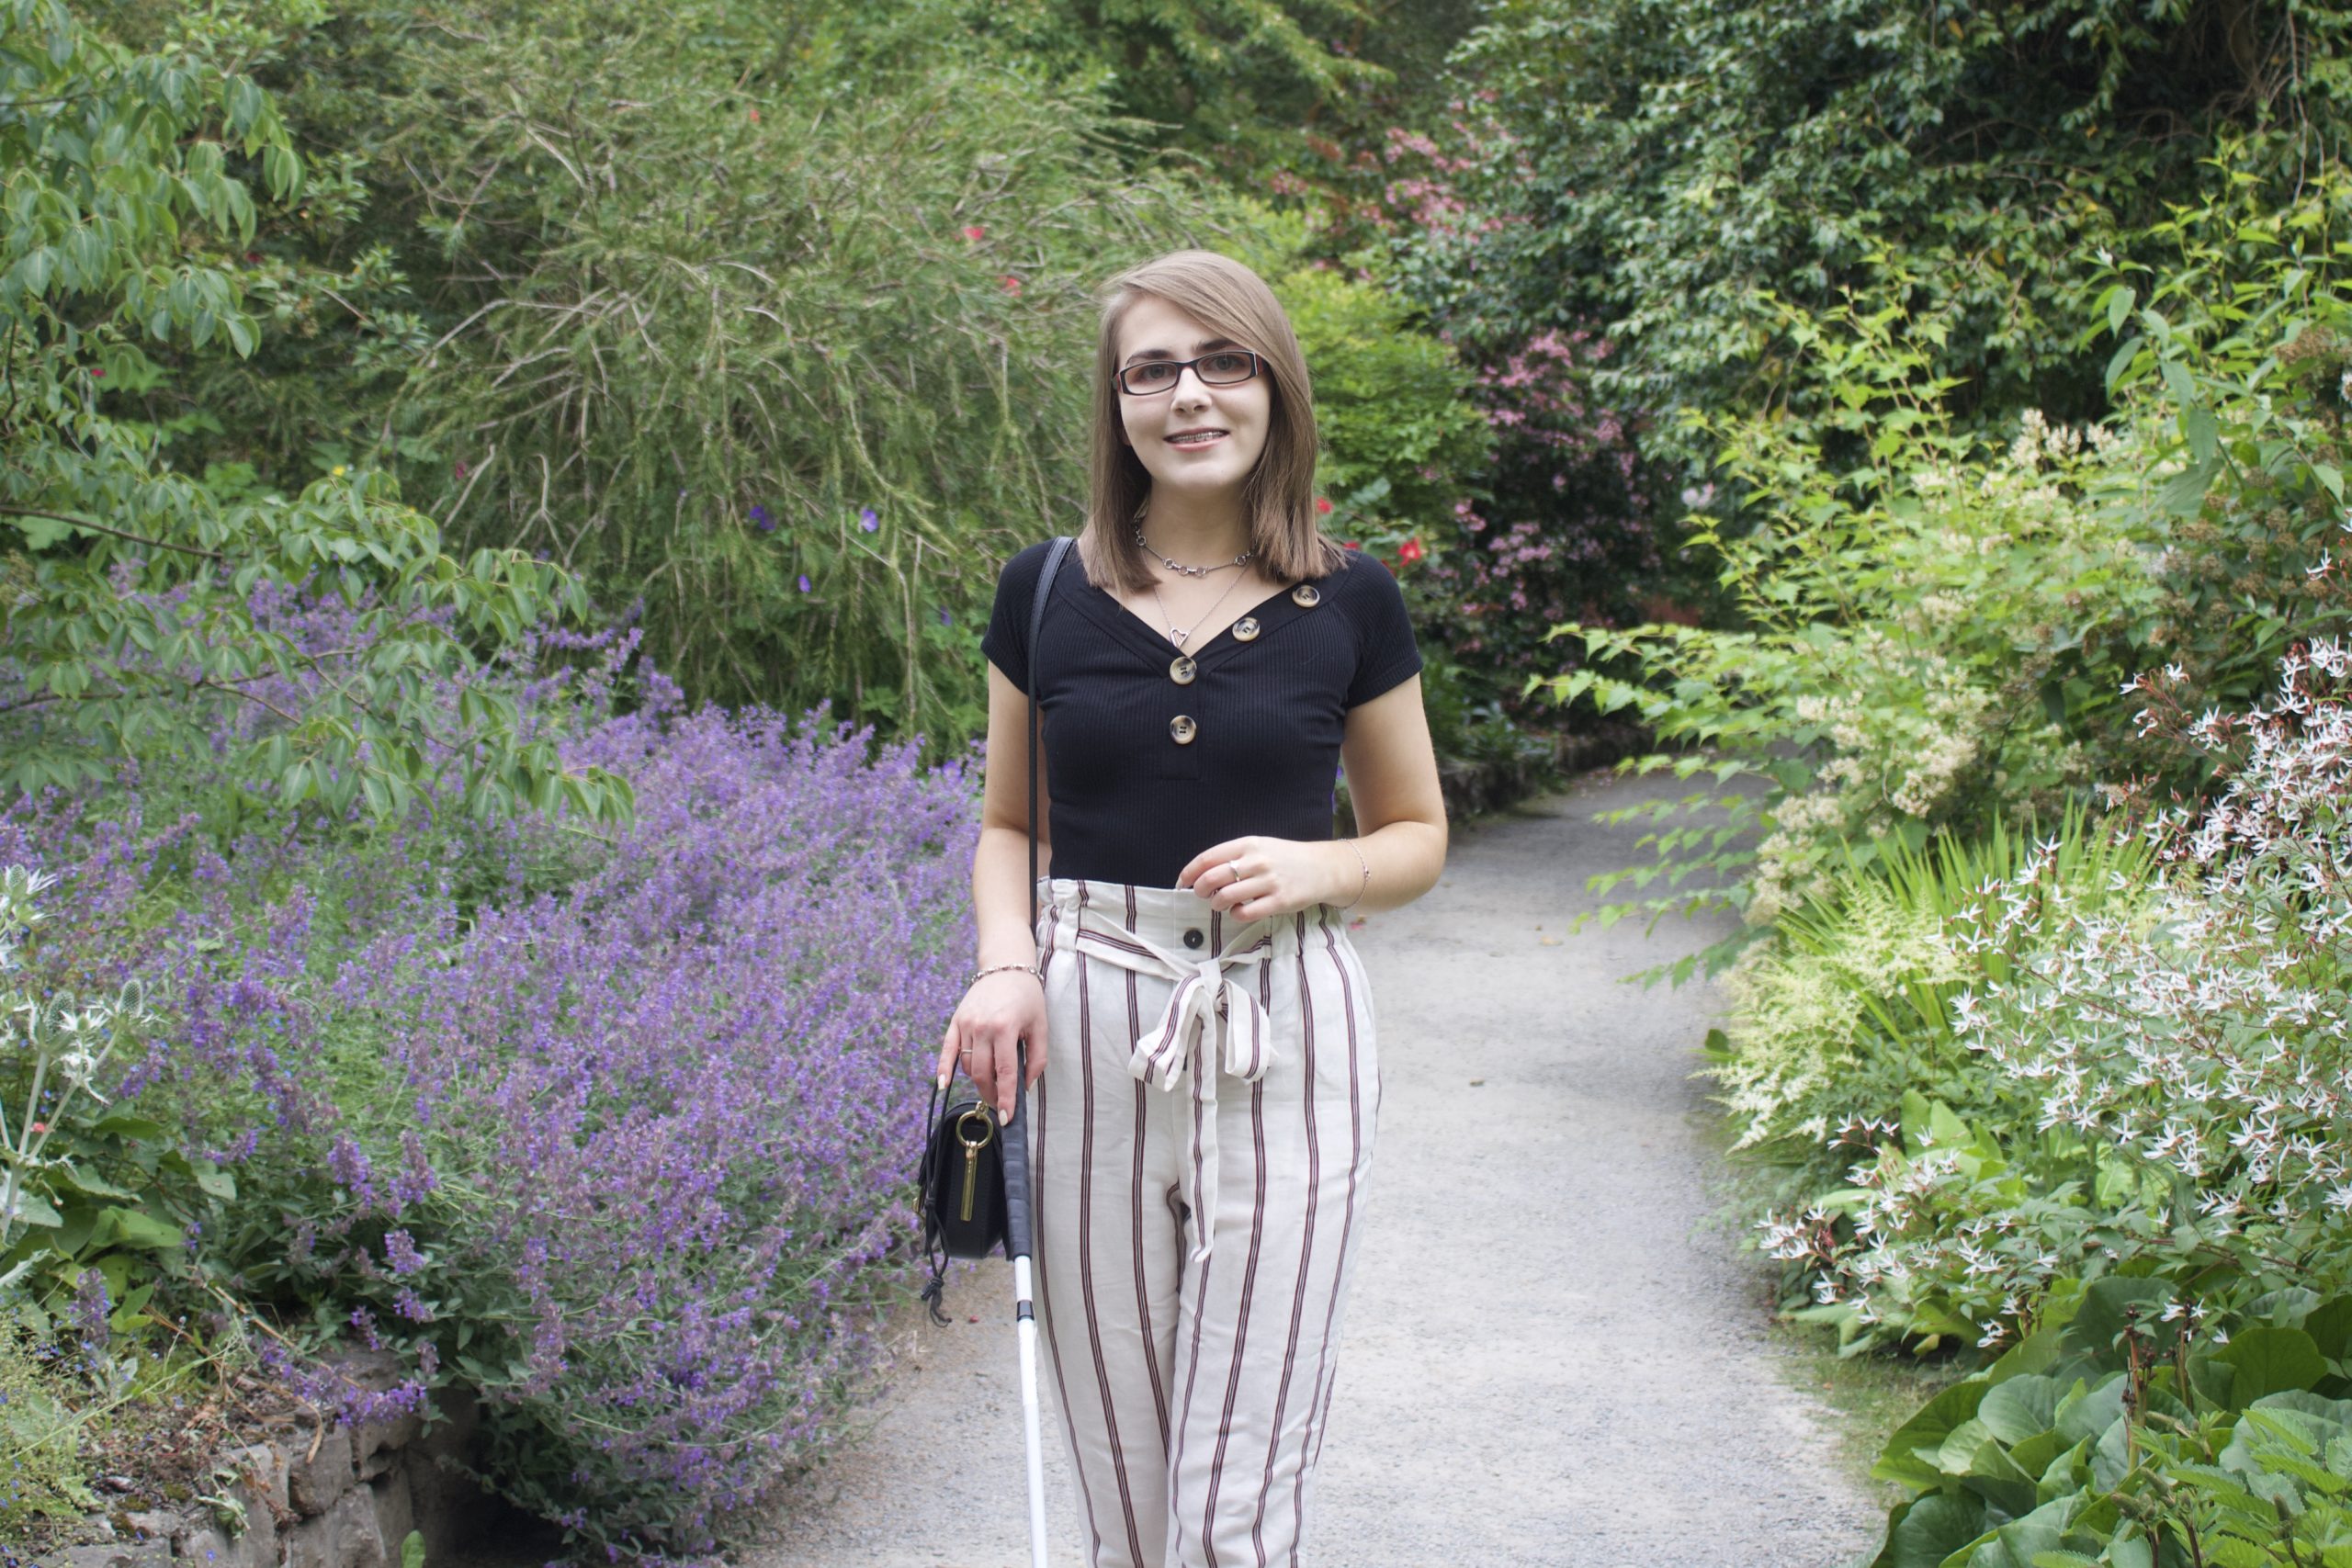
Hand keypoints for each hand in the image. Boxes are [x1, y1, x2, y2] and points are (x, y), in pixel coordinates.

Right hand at [936, 968, 1045, 1122]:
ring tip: (993, 1084)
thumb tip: (1026, 1086)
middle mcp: (982, 1027)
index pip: (1005, 1071)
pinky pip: (947, 1051)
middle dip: (992, 1094)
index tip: (1008, 1117)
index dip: (1007, 1097)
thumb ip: (1037, 1058)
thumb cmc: (1027, 998)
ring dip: (979, 1081)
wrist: (1006, 967)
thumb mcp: (1040, 1026)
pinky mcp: (955, 1022)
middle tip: (1001, 1105)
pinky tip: (944, 1085)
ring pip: (969, 1066)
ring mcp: (966, 1024)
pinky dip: (944, 1070)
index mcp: (1006, 1027)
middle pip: (983, 1074)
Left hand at [1176, 835, 1343, 921]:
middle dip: (1200, 890)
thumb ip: (1234, 856)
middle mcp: (1256, 861)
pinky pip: (1245, 913)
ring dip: (1216, 904)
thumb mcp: (1260, 847)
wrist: (1321, 868)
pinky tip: (1238, 911)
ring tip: (1221, 903)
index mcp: (1248, 844)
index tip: (1183, 882)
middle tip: (1203, 895)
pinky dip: (1235, 914)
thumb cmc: (1285, 858)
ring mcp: (1268, 881)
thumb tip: (1201, 873)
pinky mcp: (1279, 901)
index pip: (1208, 858)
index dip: (1190, 872)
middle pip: (1213, 878)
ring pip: (1226, 896)